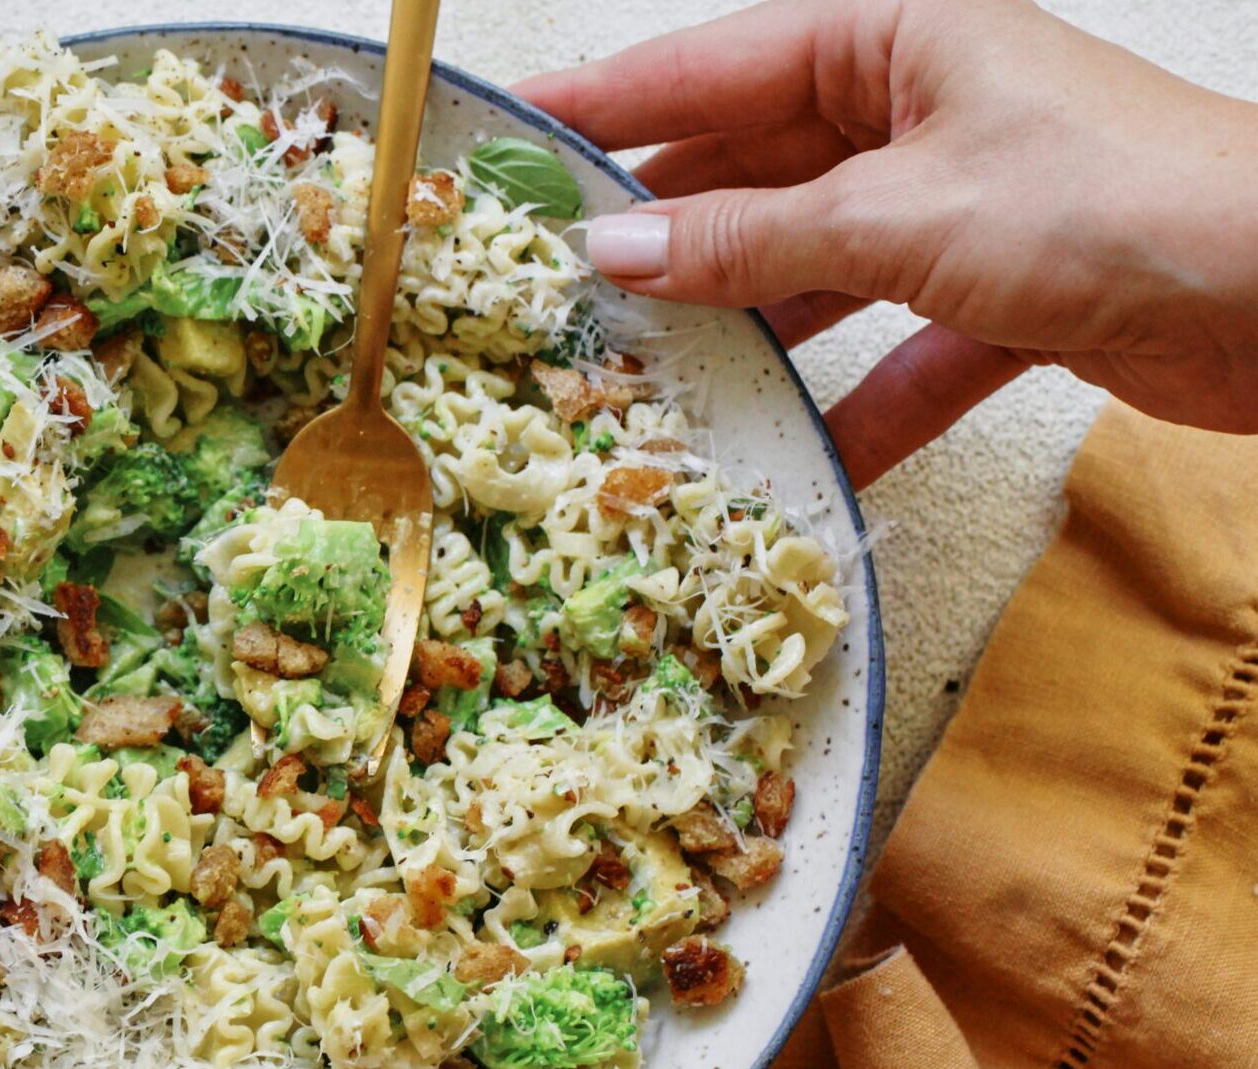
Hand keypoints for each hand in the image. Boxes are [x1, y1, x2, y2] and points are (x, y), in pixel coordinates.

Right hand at [516, 0, 1257, 484]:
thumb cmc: (1116, 205)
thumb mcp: (902, 213)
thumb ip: (751, 236)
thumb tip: (617, 247)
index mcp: (897, 40)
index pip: (719, 64)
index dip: (614, 104)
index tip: (517, 143)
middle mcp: (922, 114)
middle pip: (758, 171)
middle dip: (669, 237)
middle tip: (561, 292)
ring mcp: (963, 208)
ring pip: (818, 268)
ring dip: (749, 332)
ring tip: (650, 382)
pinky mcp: (1006, 297)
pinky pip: (899, 352)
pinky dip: (858, 408)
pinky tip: (803, 462)